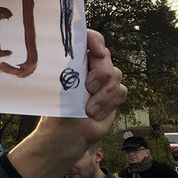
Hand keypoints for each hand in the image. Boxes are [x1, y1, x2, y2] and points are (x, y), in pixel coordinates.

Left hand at [5, 30, 127, 177]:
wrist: (67, 136)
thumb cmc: (57, 112)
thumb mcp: (57, 87)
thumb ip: (66, 68)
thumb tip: (69, 52)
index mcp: (73, 61)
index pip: (88, 40)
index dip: (94, 40)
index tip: (95, 50)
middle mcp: (89, 68)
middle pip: (105, 57)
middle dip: (99, 72)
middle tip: (88, 87)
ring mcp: (103, 81)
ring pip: (116, 75)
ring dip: (102, 94)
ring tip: (88, 109)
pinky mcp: (113, 95)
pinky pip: (121, 91)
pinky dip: (108, 104)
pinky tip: (95, 114)